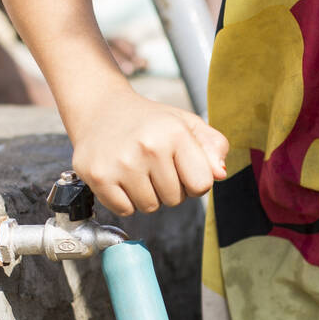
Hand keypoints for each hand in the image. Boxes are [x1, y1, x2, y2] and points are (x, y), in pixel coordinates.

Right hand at [64, 91, 228, 214]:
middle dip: (168, 188)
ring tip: (136, 168)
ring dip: (146, 194)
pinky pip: (124, 210)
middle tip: (153, 164)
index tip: (180, 167)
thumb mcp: (186, 124)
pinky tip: (120, 176)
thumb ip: (213, 146)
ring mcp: (121, 163)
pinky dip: (124, 200)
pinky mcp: (98, 176)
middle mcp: (149, 147)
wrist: (100, 109)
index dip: (193, 181)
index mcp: (175, 133)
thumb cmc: (149, 121)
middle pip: (175, 199)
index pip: (202, 185)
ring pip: (149, 207)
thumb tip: (220, 174)